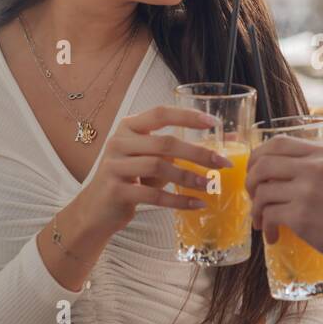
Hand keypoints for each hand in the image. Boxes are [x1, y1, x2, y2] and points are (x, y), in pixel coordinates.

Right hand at [76, 106, 233, 241]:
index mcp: (128, 127)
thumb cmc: (131, 180)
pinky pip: (153, 195)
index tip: (214, 123)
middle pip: (164, 143)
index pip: (160, 113)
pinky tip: (197, 204)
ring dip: (189, 177)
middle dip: (198, 153)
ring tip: (211, 185)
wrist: (97, 210)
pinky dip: (178, 200)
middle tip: (222, 163)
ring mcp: (115, 166)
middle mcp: (119, 142)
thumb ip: (178, 150)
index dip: (187, 116)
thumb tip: (225, 143)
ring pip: (159, 167)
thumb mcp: (151, 159)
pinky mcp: (116, 191)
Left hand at [245, 136, 322, 287]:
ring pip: (262, 191)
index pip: (279, 142)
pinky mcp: (302, 216)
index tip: (256, 172)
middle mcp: (317, 166)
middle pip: (263, 162)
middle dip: (251, 181)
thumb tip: (294, 172)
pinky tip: (273, 236)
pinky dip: (266, 226)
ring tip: (263, 223)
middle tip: (254, 197)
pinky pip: (269, 215)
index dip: (259, 156)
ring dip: (256, 208)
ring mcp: (308, 190)